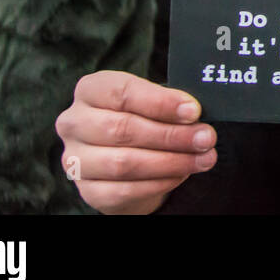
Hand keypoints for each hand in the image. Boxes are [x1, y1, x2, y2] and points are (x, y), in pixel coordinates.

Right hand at [56, 70, 216, 213]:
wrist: (125, 155)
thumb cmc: (142, 117)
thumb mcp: (152, 101)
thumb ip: (168, 103)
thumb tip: (193, 112)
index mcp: (90, 90)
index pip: (122, 92)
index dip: (161, 102)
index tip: (194, 111)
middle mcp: (74, 123)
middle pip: (123, 129)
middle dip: (171, 135)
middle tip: (205, 138)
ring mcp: (76, 159)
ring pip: (123, 163)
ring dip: (171, 162)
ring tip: (203, 158)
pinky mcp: (87, 190)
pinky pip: (124, 190)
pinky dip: (158, 183)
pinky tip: (181, 174)